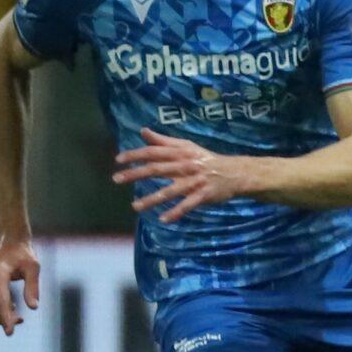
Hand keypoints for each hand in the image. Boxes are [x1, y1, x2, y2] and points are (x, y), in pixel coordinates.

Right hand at [0, 235, 40, 334]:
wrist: (7, 242)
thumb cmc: (24, 255)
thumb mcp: (34, 267)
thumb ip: (32, 287)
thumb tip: (33, 308)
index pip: (1, 301)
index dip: (6, 318)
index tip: (10, 332)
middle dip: (2, 319)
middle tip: (20, 319)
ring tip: (18, 315)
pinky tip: (10, 307)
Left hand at [114, 128, 255, 222]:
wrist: (235, 172)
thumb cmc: (205, 159)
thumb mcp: (186, 146)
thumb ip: (163, 141)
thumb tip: (143, 131)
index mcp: (180, 152)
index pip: (154, 152)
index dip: (136, 155)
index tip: (118, 161)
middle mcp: (186, 165)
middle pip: (158, 169)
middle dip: (136, 174)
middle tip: (117, 179)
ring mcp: (195, 181)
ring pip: (171, 190)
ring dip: (152, 199)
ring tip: (135, 206)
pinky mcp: (204, 195)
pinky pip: (188, 204)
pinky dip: (176, 212)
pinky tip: (163, 219)